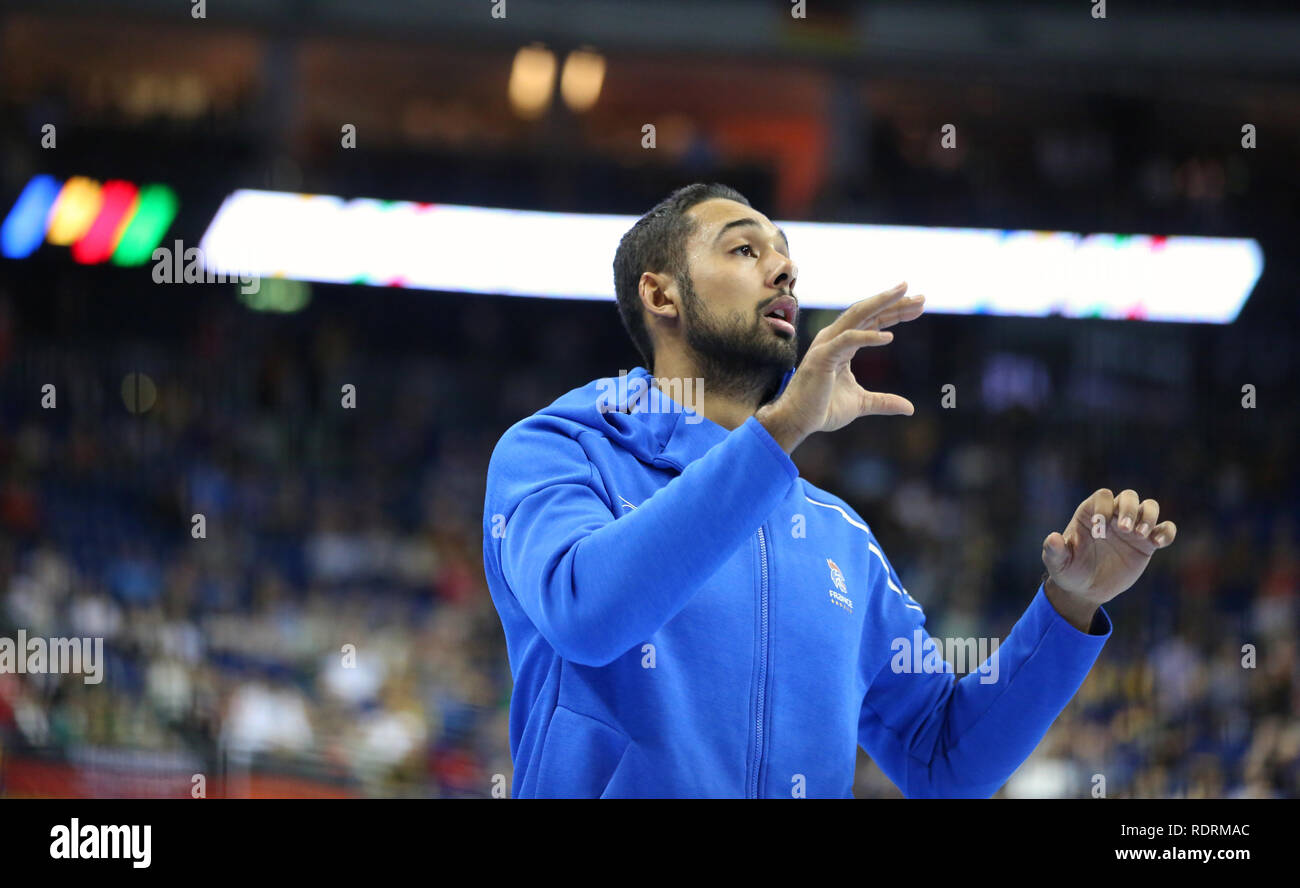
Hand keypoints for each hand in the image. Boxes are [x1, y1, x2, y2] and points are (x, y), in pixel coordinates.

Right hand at [755, 281, 924, 452]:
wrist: (798, 421)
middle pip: (868, 312)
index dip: (895, 312)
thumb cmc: (822, 409)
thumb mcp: (862, 403)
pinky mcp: (823, 356)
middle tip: (922, 297)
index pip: (873, 321)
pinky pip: (848, 339)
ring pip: (858, 315)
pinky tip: (889, 337)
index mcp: (844, 344)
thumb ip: (884, 402)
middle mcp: (835, 338)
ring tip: (905, 294)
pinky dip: (868, 336)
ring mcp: (828, 344)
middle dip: (894, 302)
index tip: (919, 307)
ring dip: (882, 303)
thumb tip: (910, 408)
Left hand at [1042, 488, 1177, 616]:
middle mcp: (1113, 516)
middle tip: (1125, 530)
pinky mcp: (1147, 544)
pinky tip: (1158, 543)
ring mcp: (1132, 528)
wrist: (1086, 590)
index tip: (1100, 526)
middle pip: (1129, 496)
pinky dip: (1166, 532)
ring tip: (1141, 535)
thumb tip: (1053, 538)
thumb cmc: (1069, 571)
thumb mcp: (1057, 564)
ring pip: (1149, 507)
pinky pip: (1165, 529)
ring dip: (1149, 516)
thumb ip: (1054, 551)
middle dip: (1129, 508)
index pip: (1102, 496)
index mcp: (1090, 514)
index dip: (1104, 506)